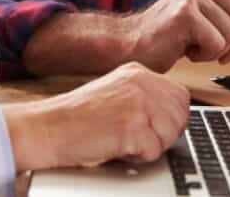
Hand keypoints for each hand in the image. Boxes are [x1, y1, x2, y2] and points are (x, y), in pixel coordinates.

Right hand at [3, 63, 190, 170]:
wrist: (49, 127)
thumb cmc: (77, 117)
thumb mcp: (116, 92)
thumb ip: (145, 96)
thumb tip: (173, 114)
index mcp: (138, 72)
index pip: (180, 96)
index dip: (172, 118)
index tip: (155, 127)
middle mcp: (141, 83)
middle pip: (180, 115)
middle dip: (164, 134)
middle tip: (138, 137)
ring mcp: (138, 102)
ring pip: (171, 134)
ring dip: (151, 146)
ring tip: (124, 140)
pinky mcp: (133, 125)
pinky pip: (154, 151)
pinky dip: (138, 157)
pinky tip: (117, 147)